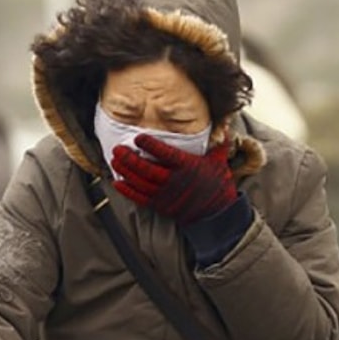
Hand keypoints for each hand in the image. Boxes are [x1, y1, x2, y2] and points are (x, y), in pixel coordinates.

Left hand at [111, 134, 236, 224]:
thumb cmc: (217, 184)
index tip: (138, 137)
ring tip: (114, 161)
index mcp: (187, 167)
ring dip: (125, 172)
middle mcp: (174, 181)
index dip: (151, 146)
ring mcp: (165, 195)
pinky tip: (117, 182)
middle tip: (117, 149)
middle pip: (147, 169)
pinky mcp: (160, 205)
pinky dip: (127, 191)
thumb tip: (223, 124)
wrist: (216, 214)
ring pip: (140, 183)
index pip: (166, 154)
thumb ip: (218, 143)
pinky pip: (140, 198)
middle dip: (130, 159)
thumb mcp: (219, 161)